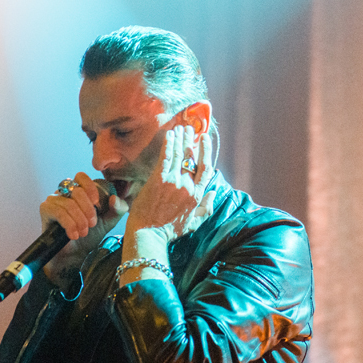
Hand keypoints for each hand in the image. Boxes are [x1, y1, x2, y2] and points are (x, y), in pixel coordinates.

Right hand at [39, 172, 121, 279]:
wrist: (74, 255)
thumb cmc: (89, 236)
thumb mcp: (108, 222)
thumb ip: (118, 210)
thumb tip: (114, 199)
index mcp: (79, 191)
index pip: (81, 176)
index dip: (90, 188)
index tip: (97, 204)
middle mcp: (64, 192)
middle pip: (77, 190)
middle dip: (88, 210)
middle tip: (91, 225)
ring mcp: (53, 200)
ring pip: (69, 203)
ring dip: (79, 220)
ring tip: (83, 233)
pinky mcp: (45, 210)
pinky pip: (58, 212)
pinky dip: (69, 224)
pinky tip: (73, 235)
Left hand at [125, 124, 215, 245]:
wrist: (149, 234)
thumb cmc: (169, 231)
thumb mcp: (194, 223)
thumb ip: (206, 208)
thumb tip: (214, 193)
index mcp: (196, 196)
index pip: (205, 169)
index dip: (206, 151)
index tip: (204, 139)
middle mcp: (187, 186)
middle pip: (192, 158)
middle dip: (191, 141)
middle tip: (190, 129)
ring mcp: (173, 181)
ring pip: (179, 154)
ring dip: (180, 138)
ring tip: (180, 127)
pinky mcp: (158, 179)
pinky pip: (166, 157)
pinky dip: (169, 144)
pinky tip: (170, 134)